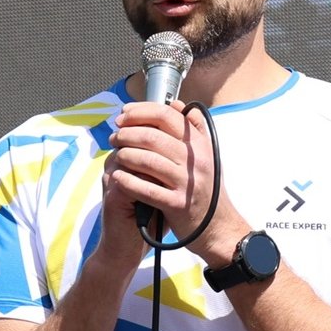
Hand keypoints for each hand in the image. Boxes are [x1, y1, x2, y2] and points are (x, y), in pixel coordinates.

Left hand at [107, 101, 249, 265]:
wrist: (216, 226)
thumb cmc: (206, 188)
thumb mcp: (206, 154)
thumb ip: (193, 128)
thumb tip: (176, 104)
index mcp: (200, 144)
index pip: (167, 115)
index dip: (140, 112)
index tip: (124, 115)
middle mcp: (196, 160)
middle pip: (152, 136)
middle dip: (126, 134)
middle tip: (114, 137)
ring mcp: (187, 182)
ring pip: (146, 160)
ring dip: (124, 155)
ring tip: (116, 156)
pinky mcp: (177, 204)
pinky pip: (145, 189)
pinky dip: (127, 181)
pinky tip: (117, 177)